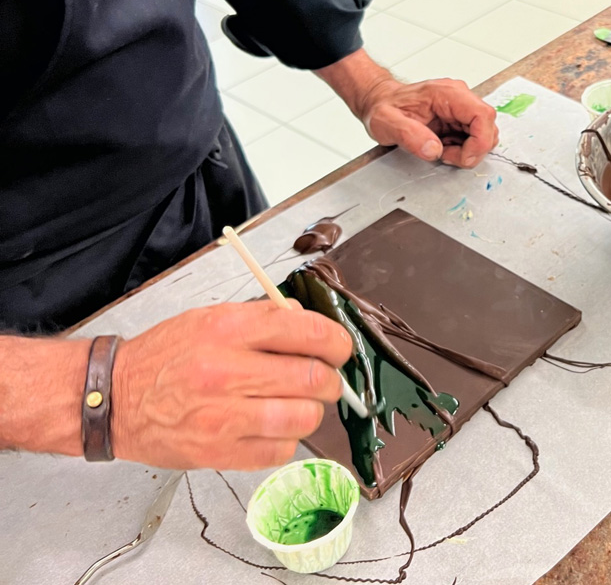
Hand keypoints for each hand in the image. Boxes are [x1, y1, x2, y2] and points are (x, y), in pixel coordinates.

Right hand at [111, 301, 351, 469]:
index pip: (307, 332)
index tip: (339, 349)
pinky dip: (286, 440)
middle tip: (324, 381)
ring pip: (304, 418)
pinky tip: (271, 427)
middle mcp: (226, 371)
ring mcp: (223, 416)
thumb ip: (263, 319)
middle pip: (313, 378)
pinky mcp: (219, 452)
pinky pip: (281, 451)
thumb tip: (310, 326)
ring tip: (296, 404)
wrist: (112, 399)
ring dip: (311, 412)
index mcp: (227, 330)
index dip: (336, 342)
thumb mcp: (210, 318)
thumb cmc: (164, 357)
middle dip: (330, 381)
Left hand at [314, 49, 498, 167]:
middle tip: (446, 156)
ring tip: (443, 151)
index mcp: (447, 93)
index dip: (480, 141)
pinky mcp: (460, 118)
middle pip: (488, 127)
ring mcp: (461, 108)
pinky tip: (444, 148)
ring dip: (468, 151)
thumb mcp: (386, 122)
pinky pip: (474, 137)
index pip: (483, 115)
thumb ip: (408, 135)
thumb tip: (434, 149)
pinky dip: (463, 150)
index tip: (463, 157)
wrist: (379, 102)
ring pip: (485, 134)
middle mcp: (459, 97)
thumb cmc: (384, 108)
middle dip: (473, 150)